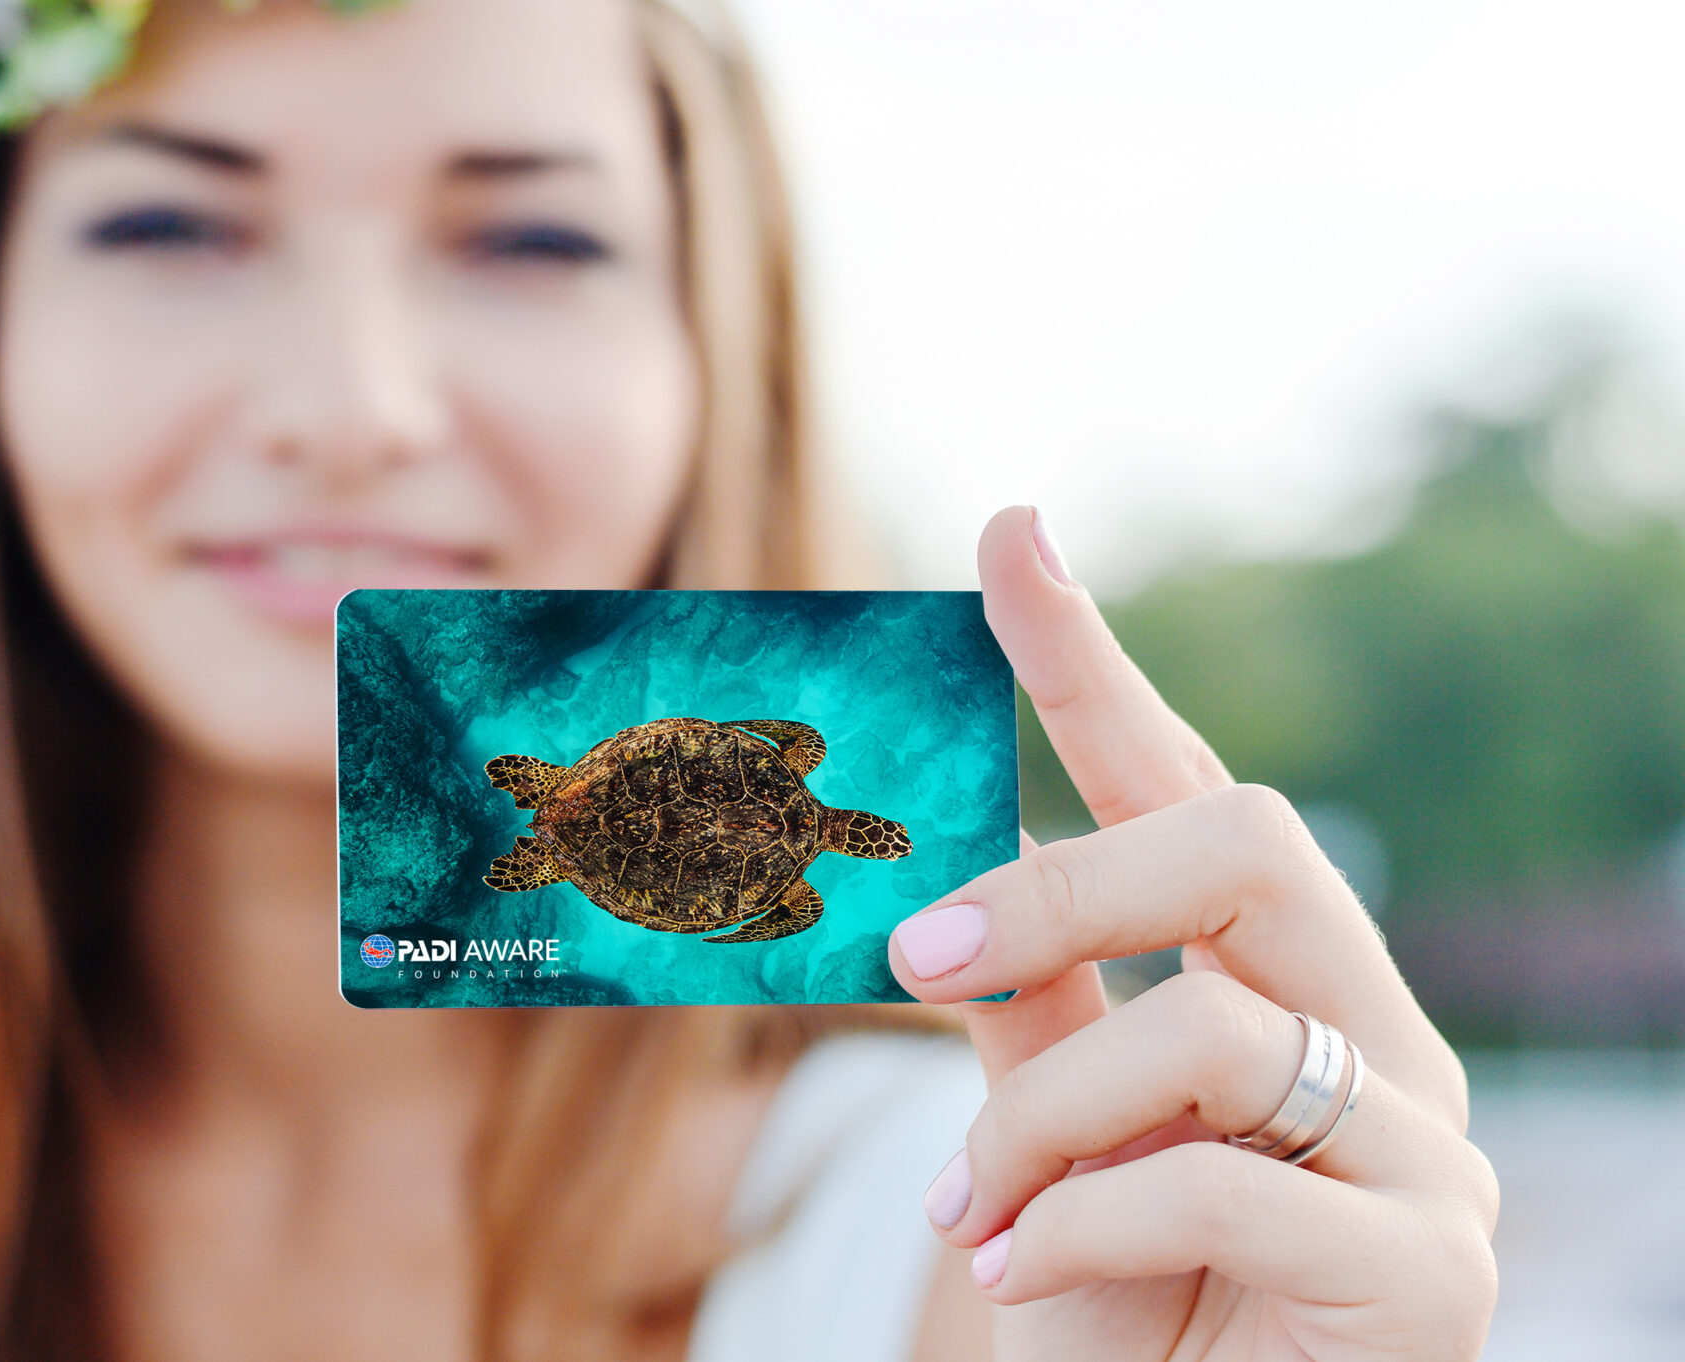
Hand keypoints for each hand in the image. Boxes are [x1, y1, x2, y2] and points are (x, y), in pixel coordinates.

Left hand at [887, 507, 1498, 1360]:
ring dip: (1043, 1119)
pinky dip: (1076, 1226)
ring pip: (1212, 1028)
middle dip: (1063, 889)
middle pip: (1247, 845)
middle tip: (916, 944)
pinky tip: (1016, 1274)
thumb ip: (1024, 1011)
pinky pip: (1216, 1184)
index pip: (1192, 790)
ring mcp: (1425, 1151)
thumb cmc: (1119, 1308)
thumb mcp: (1045, 1141)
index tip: (1009, 534)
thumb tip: (950, 878)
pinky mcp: (1430, 1272)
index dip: (1095, 663)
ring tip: (967, 1210)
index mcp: (1285, 984)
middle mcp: (1379, 1037)